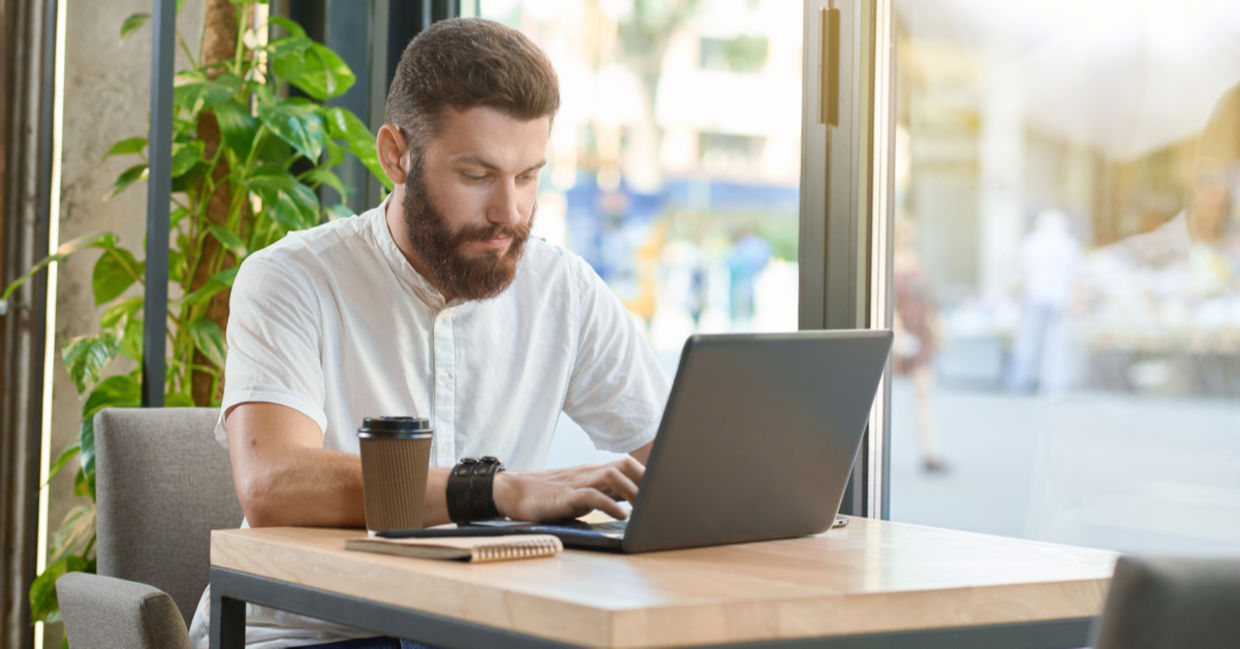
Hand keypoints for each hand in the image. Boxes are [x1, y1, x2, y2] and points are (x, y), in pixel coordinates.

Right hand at [492, 457, 644, 521]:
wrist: (513, 492)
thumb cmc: (548, 497)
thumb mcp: (581, 494)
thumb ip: (603, 496)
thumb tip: (632, 503)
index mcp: (594, 473)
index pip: (627, 465)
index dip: (648, 475)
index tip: (665, 488)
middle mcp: (589, 474)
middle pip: (625, 465)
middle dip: (645, 480)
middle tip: (659, 498)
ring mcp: (577, 483)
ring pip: (612, 475)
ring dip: (632, 491)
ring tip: (645, 508)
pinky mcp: (565, 496)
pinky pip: (592, 495)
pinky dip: (610, 505)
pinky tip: (622, 517)